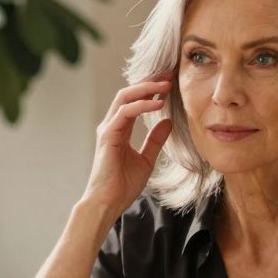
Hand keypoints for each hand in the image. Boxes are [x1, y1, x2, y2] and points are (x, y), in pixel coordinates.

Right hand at [80, 72, 174, 219]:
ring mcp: (108, 129)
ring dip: (146, 88)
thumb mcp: (146, 159)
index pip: (134, 101)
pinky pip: (125, 113)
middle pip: (128, 93)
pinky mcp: (108, 136)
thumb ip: (155, 140)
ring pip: (125, 97)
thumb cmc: (122, 185)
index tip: (169, 81)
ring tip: (165, 85)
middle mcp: (111, 125)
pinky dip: (142, 105)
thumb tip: (167, 121)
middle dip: (149, 82)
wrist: (108, 203)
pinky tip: (158, 104)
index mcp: (119, 129)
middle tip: (169, 75)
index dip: (150, 89)